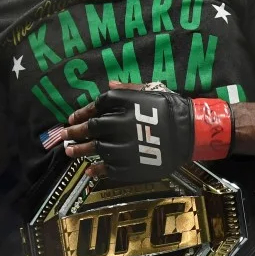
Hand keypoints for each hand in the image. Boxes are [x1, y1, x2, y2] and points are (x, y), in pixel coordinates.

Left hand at [63, 82, 232, 181]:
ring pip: (97, 149)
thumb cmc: (170, 108)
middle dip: (76, 132)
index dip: (82, 112)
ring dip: (81, 151)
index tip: (72, 118)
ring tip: (70, 152)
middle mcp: (121, 123)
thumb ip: (127, 89)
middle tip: (65, 136)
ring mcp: (125, 146)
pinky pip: (110, 169)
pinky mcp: (132, 165)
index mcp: (124, 103)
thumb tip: (108, 85)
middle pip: (92, 128)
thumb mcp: (151, 90)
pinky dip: (97, 170)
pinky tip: (90, 171)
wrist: (190, 132)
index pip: (97, 105)